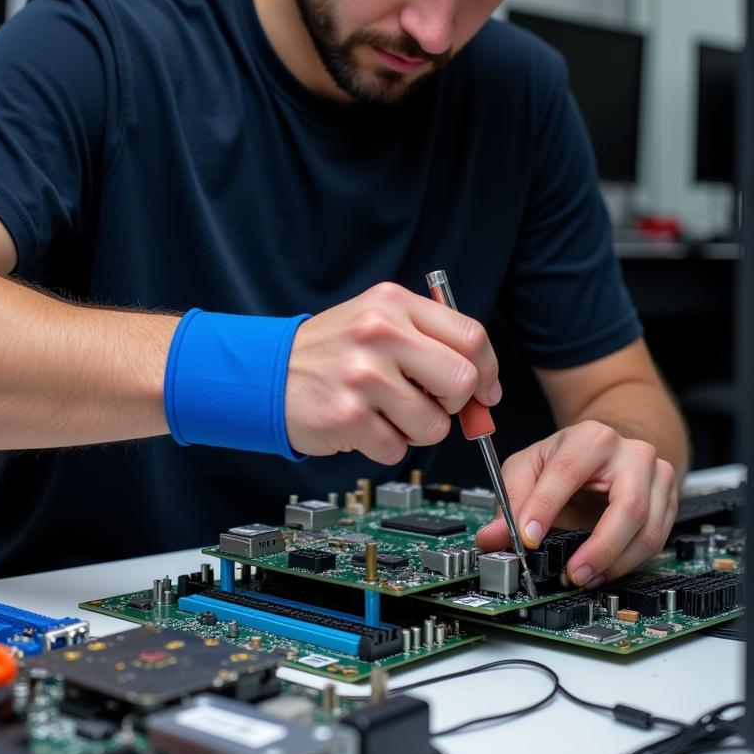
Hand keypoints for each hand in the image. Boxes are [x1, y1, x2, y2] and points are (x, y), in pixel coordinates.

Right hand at [285, 282, 500, 463]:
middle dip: (454, 403)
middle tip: (431, 403)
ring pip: (434, 425)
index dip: (488, 370)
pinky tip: (362, 424)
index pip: (471, 335)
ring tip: (386, 413)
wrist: (265, 372)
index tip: (485, 391)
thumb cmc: (330, 351)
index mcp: (393, 304)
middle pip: (462, 380)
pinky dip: (385, 446)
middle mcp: (380, 333)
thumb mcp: (377, 320)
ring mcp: (363, 376)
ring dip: (417, 430)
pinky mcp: (348, 417)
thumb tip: (483, 388)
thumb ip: (430, 341)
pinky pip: (397, 449)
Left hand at [476, 420, 677, 587]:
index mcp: (590, 437)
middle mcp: (631, 453)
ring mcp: (656, 476)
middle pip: (627, 506)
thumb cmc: (567, 458)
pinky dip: (630, 563)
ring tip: (584, 576)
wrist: (608, 452)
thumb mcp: (529, 467)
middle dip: (599, 548)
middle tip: (571, 572)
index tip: (528, 539)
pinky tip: (604, 570)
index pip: (566, 472)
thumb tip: (492, 536)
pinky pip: (657, 540)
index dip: (544, 507)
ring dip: (616, 563)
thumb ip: (510, 499)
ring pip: (647, 529)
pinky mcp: (670, 500)